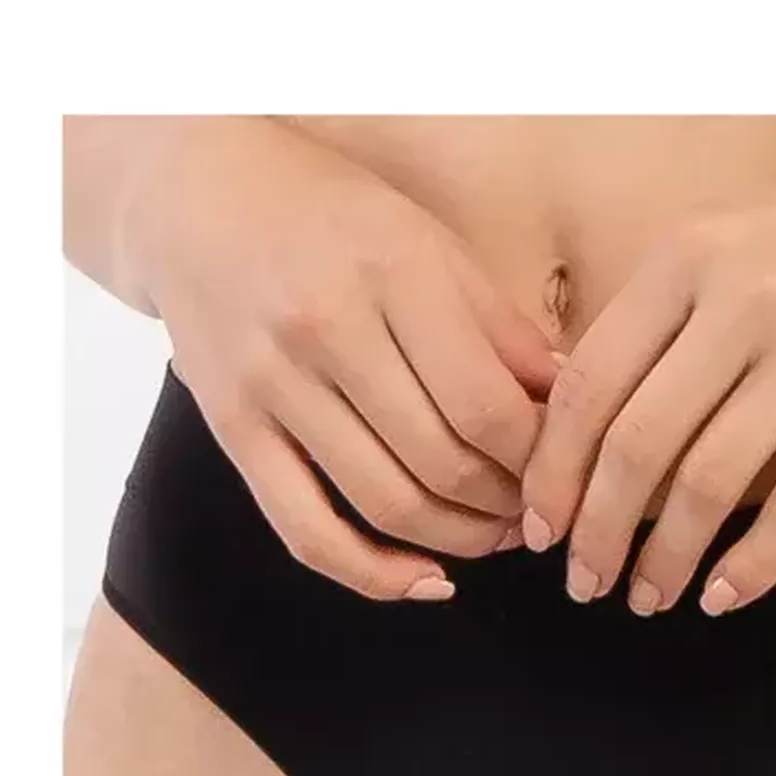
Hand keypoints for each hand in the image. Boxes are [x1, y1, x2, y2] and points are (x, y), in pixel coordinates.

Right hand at [124, 118, 560, 599]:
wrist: (199, 195)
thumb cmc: (335, 218)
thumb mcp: (431, 246)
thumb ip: (503, 332)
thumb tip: (575, 412)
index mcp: (393, 273)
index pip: (488, 408)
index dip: (539, 463)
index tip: (563, 472)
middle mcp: (326, 328)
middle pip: (443, 464)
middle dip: (507, 506)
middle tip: (535, 510)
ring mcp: (273, 385)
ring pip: (386, 504)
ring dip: (459, 540)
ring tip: (495, 535)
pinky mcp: (234, 431)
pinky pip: (308, 533)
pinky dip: (375, 576)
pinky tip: (427, 581)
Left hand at [520, 129, 775, 613]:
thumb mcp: (739, 234)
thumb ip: (668, 310)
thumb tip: (591, 414)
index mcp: (687, 256)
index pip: (588, 383)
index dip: (552, 470)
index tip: (539, 527)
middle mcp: (741, 298)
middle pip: (637, 444)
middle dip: (597, 531)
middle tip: (584, 584)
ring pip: (712, 481)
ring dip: (668, 558)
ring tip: (649, 598)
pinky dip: (756, 562)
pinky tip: (728, 595)